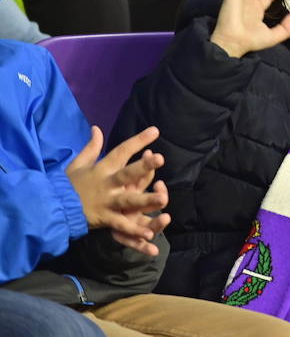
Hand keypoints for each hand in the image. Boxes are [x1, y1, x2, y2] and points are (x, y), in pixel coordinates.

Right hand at [65, 126, 170, 255]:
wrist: (52, 209)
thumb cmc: (69, 185)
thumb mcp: (78, 164)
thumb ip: (91, 147)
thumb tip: (97, 128)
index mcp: (102, 169)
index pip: (122, 151)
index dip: (138, 141)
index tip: (155, 131)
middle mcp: (107, 184)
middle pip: (127, 174)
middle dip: (143, 167)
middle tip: (160, 159)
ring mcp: (107, 203)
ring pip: (129, 200)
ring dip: (146, 200)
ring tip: (164, 199)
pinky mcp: (105, 219)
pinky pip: (122, 225)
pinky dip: (134, 230)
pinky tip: (150, 233)